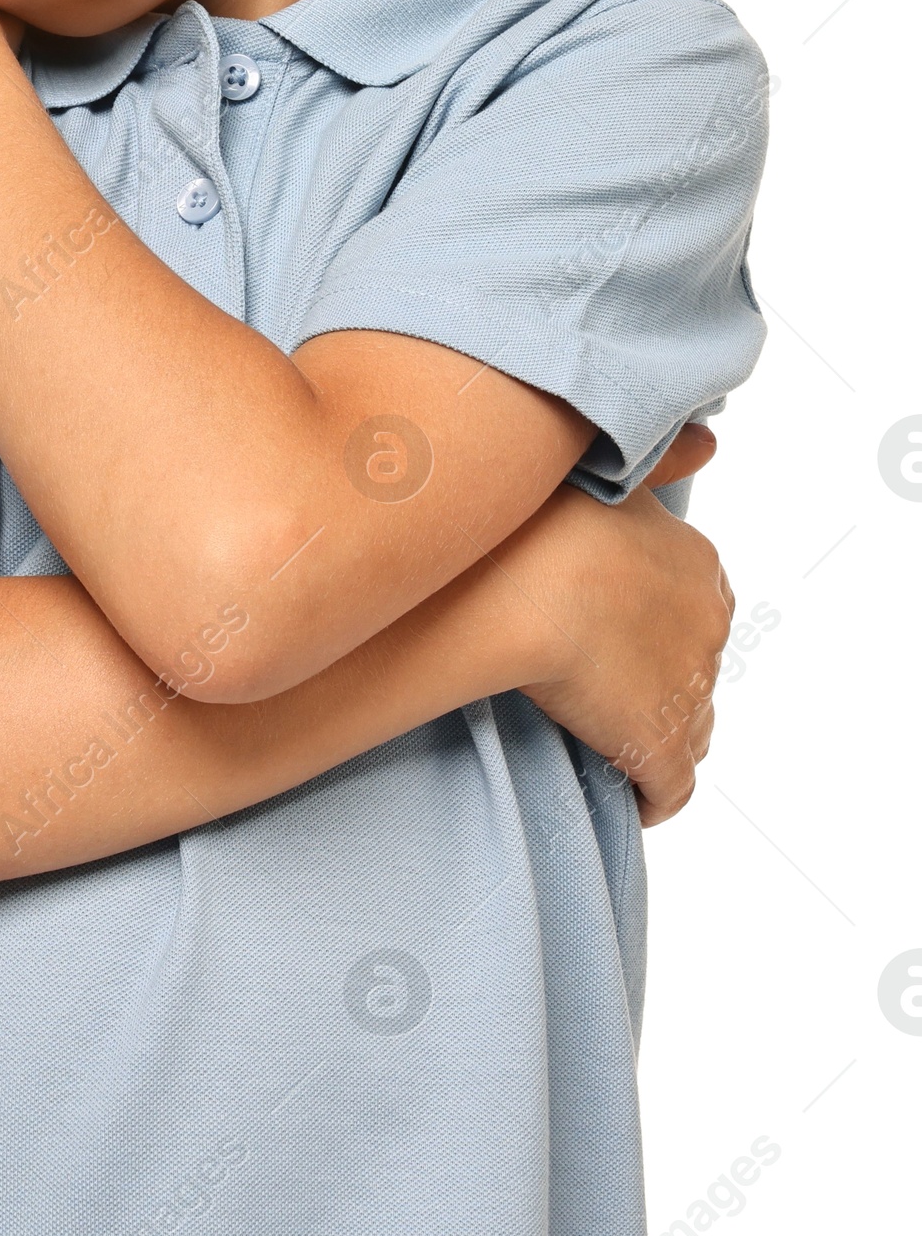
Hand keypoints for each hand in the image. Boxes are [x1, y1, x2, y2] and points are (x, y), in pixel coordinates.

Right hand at [491, 425, 733, 825]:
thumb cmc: (547, 520)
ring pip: (690, 727)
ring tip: (606, 734)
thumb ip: (664, 460)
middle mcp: (709, 630)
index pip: (693, 609)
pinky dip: (651, 796)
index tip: (607, 628)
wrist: (522, 580)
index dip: (650, 623)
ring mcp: (690, 692)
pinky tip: (624, 793)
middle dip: (657, 680)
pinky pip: (670, 790)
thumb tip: (713, 440)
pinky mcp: (661, 748)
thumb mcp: (613, 475)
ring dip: (656, 733)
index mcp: (700, 568)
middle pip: (694, 668)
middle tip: (595, 681)